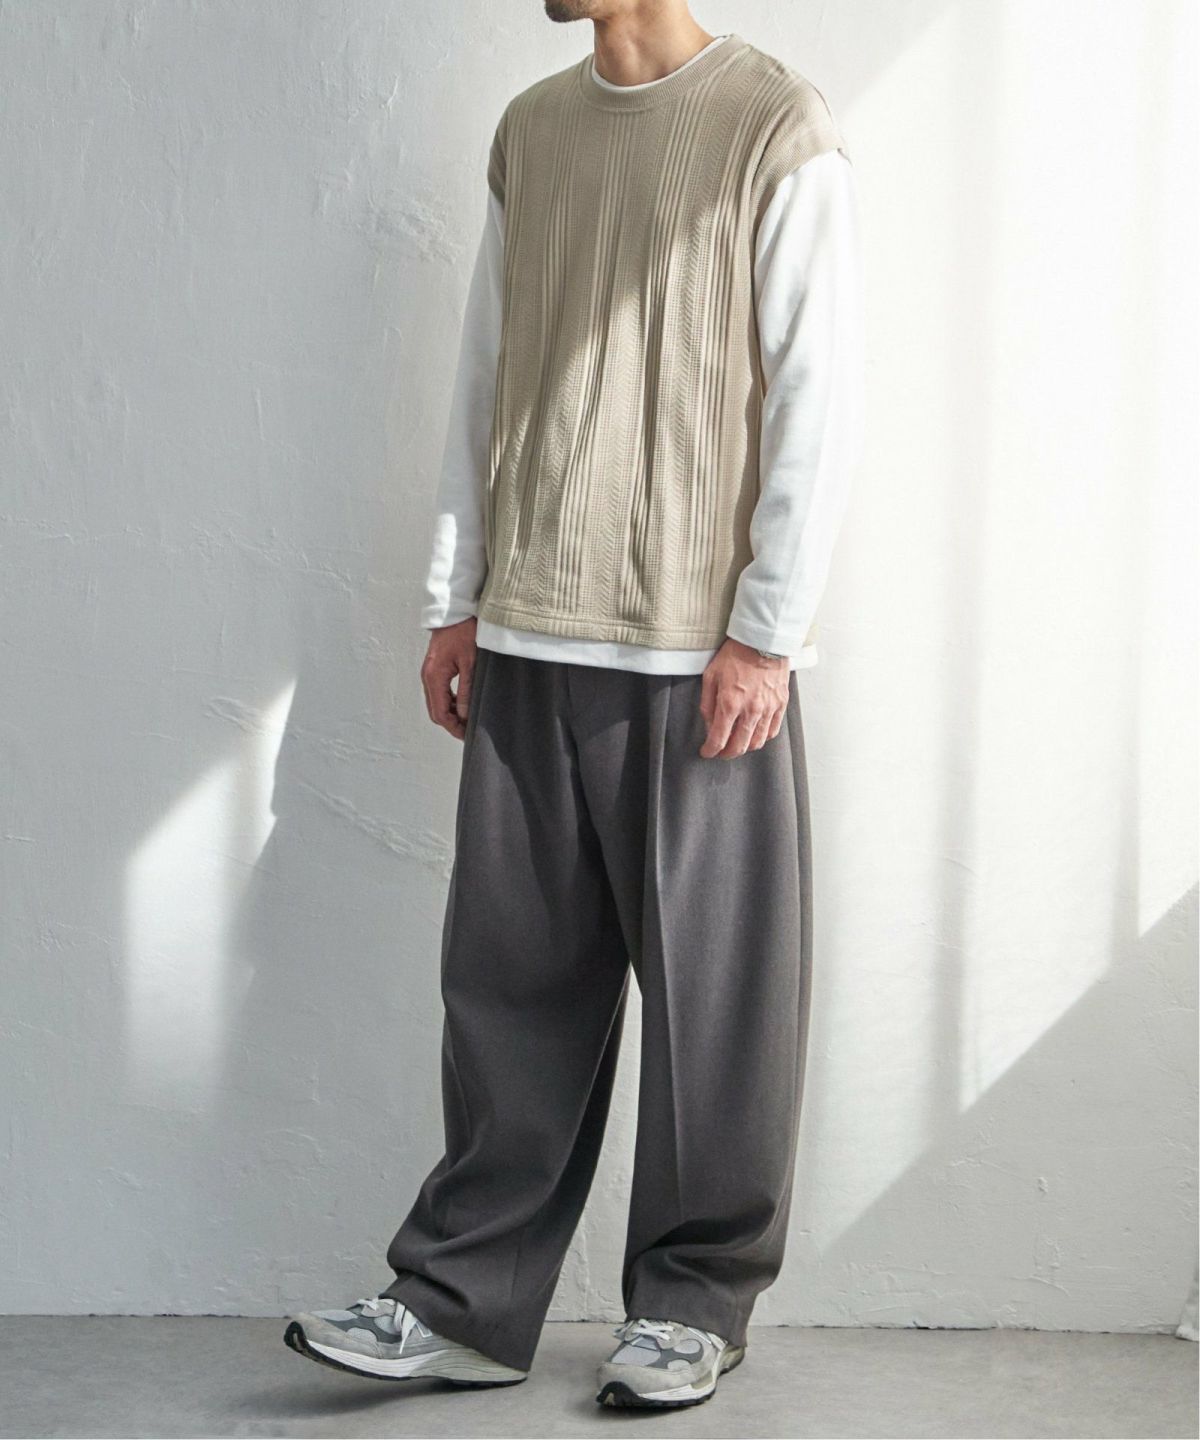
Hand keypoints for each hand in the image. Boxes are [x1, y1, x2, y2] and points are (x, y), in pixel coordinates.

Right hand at [421, 617, 477, 739]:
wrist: (455, 612)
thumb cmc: (463, 632)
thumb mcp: (470, 663)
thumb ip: (467, 691)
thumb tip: (466, 715)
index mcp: (434, 677)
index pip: (440, 713)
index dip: (454, 727)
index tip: (468, 735)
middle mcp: (427, 677)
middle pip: (436, 712)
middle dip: (452, 724)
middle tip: (470, 731)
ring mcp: (429, 674)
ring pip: (436, 704)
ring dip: (451, 714)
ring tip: (469, 719)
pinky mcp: (434, 670)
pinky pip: (439, 694)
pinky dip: (449, 703)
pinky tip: (463, 704)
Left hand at [698, 637, 789, 758]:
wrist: (762, 640)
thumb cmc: (735, 655)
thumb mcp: (711, 676)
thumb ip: (708, 704)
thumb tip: (709, 726)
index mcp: (730, 704)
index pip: (719, 739)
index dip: (710, 750)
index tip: (706, 752)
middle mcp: (751, 711)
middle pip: (739, 747)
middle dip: (726, 754)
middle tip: (720, 752)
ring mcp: (768, 709)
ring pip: (757, 742)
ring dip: (745, 747)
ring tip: (737, 743)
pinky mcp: (781, 704)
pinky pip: (772, 731)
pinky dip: (762, 737)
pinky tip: (754, 733)